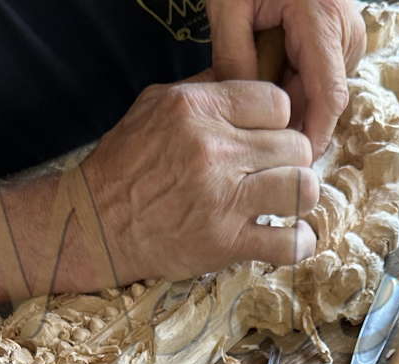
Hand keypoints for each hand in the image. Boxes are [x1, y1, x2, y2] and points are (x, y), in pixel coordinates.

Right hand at [81, 74, 318, 281]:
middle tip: (273, 171)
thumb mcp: (156, 105)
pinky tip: (290, 236)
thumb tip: (251, 84)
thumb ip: (207, 91)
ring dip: (299, 195)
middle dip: (290, 158)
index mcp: (197, 110)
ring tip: (283, 200)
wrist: (96, 224)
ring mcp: (223, 200)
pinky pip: (289, 243)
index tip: (266, 136)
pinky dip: (299, 242)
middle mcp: (214, 152)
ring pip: (302, 188)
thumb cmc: (126, 164)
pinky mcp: (226, 244)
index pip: (278, 103)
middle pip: (296, 145)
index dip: (278, 120)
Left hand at [207, 0, 366, 158]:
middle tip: (250, 137)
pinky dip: (291, 87)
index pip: (328, 98)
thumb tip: (243, 118)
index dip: (312, 137)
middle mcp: (344, 32)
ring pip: (319, 92)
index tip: (292, 166)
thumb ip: (235, 60)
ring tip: (252, 104)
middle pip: (322, 99)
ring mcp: (345, 36)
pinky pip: (316, 77)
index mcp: (323, 19)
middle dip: (290, 122)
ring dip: (287, 104)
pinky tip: (265, 84)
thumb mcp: (228, 7)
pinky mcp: (337, 40)